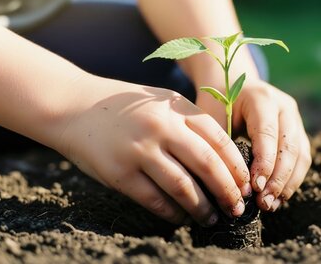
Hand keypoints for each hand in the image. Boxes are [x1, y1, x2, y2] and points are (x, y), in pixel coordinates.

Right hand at [55, 75, 251, 225]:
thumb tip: (225, 158)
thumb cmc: (126, 106)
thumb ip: (190, 122)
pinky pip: (155, 200)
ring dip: (203, 207)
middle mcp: (161, 127)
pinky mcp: (119, 173)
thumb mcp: (162, 101)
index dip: (236, 165)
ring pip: (183, 187)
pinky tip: (183, 218)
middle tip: (237, 207)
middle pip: (207, 164)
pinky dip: (173, 213)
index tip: (246, 184)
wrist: (74, 106)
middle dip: (227, 190)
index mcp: (176, 108)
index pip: (218, 139)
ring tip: (213, 218)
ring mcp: (139, 150)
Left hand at [197, 79, 310, 211]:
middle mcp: (284, 106)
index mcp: (262, 98)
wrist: (231, 85)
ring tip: (271, 205)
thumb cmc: (218, 104)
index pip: (268, 134)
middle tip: (264, 203)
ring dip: (288, 183)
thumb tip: (229, 185)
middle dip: (278, 178)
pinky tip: (277, 197)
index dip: (265, 163)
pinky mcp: (298, 131)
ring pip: (301, 154)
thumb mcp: (212, 118)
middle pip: (289, 146)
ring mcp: (295, 118)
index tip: (256, 188)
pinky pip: (302, 158)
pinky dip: (292, 180)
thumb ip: (222, 146)